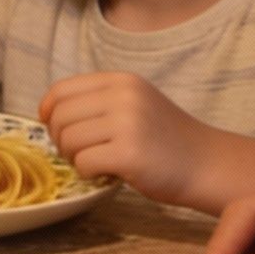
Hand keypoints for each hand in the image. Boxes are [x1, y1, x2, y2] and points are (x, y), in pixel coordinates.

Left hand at [37, 71, 209, 204]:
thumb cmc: (166, 139)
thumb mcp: (136, 103)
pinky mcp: (129, 154)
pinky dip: (88, 172)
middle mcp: (123, 96)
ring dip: (74, 157)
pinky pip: (84, 163)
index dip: (48, 109)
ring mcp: (127, 124)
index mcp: (121, 81)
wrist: (206, 164)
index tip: (49, 125)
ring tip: (94, 162)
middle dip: (60, 138)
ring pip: (69, 140)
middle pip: (61, 115)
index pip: (63, 89)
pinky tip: (106, 173)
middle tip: (77, 152)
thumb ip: (100, 101)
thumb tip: (50, 112)